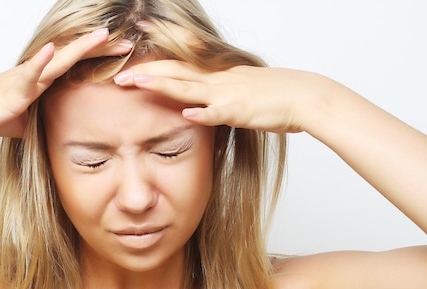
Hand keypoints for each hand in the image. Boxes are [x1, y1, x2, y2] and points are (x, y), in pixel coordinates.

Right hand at [0, 29, 131, 141]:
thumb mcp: (22, 122)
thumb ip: (41, 121)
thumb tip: (59, 133)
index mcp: (39, 82)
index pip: (75, 67)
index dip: (100, 60)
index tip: (125, 56)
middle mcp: (34, 75)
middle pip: (73, 58)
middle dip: (101, 50)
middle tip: (130, 42)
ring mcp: (22, 80)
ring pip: (56, 61)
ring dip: (80, 48)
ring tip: (103, 34)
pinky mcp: (10, 90)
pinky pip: (27, 74)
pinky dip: (41, 62)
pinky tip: (54, 49)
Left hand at [113, 61, 327, 133]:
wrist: (306, 97)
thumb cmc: (276, 95)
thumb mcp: (243, 87)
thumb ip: (219, 92)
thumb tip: (199, 101)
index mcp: (218, 74)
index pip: (184, 56)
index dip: (160, 46)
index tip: (140, 35)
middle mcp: (219, 79)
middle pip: (177, 72)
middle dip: (146, 73)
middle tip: (119, 75)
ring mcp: (229, 94)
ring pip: (189, 88)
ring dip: (162, 86)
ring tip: (137, 83)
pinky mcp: (241, 112)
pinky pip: (218, 114)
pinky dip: (202, 114)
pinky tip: (186, 115)